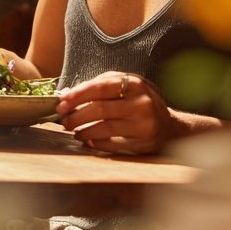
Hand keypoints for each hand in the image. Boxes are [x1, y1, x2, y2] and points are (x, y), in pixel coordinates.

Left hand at [56, 71, 176, 154]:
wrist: (169, 125)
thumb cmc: (139, 102)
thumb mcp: (125, 85)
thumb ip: (99, 86)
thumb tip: (67, 95)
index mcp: (134, 84)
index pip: (99, 88)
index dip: (77, 96)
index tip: (61, 103)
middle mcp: (141, 103)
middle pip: (100, 109)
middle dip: (76, 116)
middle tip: (64, 121)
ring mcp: (144, 124)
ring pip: (105, 129)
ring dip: (84, 131)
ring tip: (74, 131)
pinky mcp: (143, 143)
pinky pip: (113, 144)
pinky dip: (97, 143)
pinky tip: (88, 141)